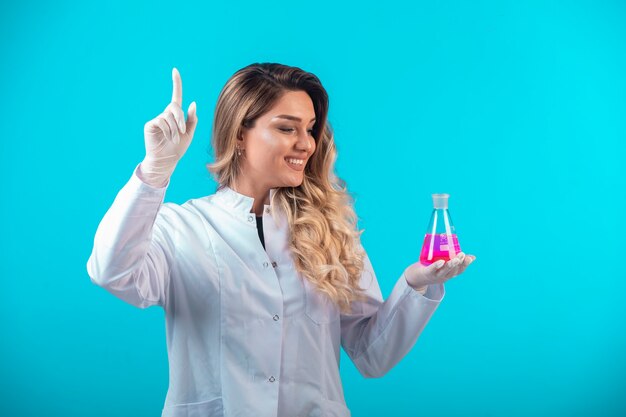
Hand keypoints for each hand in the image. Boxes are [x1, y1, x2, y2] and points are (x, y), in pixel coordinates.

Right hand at [140, 67, 197, 186]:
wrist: (167, 160)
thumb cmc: (178, 149)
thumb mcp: (189, 134)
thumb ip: (192, 119)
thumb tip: (193, 102)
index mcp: (176, 115)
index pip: (176, 96)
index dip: (176, 83)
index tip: (175, 70)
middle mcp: (166, 114)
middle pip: (174, 107)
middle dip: (181, 119)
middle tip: (183, 131)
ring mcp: (157, 119)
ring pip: (169, 116)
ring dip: (175, 129)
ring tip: (175, 139)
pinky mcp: (150, 124)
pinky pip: (161, 121)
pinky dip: (168, 130)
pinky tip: (167, 138)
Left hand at [404, 252, 475, 293]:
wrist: (416, 278)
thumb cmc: (432, 269)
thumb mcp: (444, 264)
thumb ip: (455, 258)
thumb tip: (472, 256)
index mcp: (449, 273)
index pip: (460, 270)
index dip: (465, 264)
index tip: (470, 257)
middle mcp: (444, 276)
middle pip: (453, 271)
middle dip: (459, 263)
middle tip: (462, 255)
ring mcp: (435, 275)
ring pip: (444, 271)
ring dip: (450, 265)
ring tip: (455, 259)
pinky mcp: (427, 273)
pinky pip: (432, 269)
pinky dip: (437, 266)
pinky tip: (441, 262)